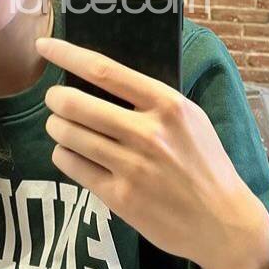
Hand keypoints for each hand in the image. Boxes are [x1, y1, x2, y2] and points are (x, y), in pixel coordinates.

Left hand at [36, 36, 268, 268]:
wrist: (223, 222)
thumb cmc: (204, 163)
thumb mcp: (189, 119)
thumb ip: (150, 99)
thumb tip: (99, 77)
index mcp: (167, 104)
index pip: (104, 70)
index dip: (67, 55)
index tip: (44, 46)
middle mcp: (148, 133)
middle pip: (76, 103)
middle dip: (55, 98)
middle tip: (55, 99)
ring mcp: (132, 167)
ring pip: (68, 134)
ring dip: (56, 126)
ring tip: (62, 126)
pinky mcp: (120, 197)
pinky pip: (72, 165)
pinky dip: (64, 154)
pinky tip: (73, 153)